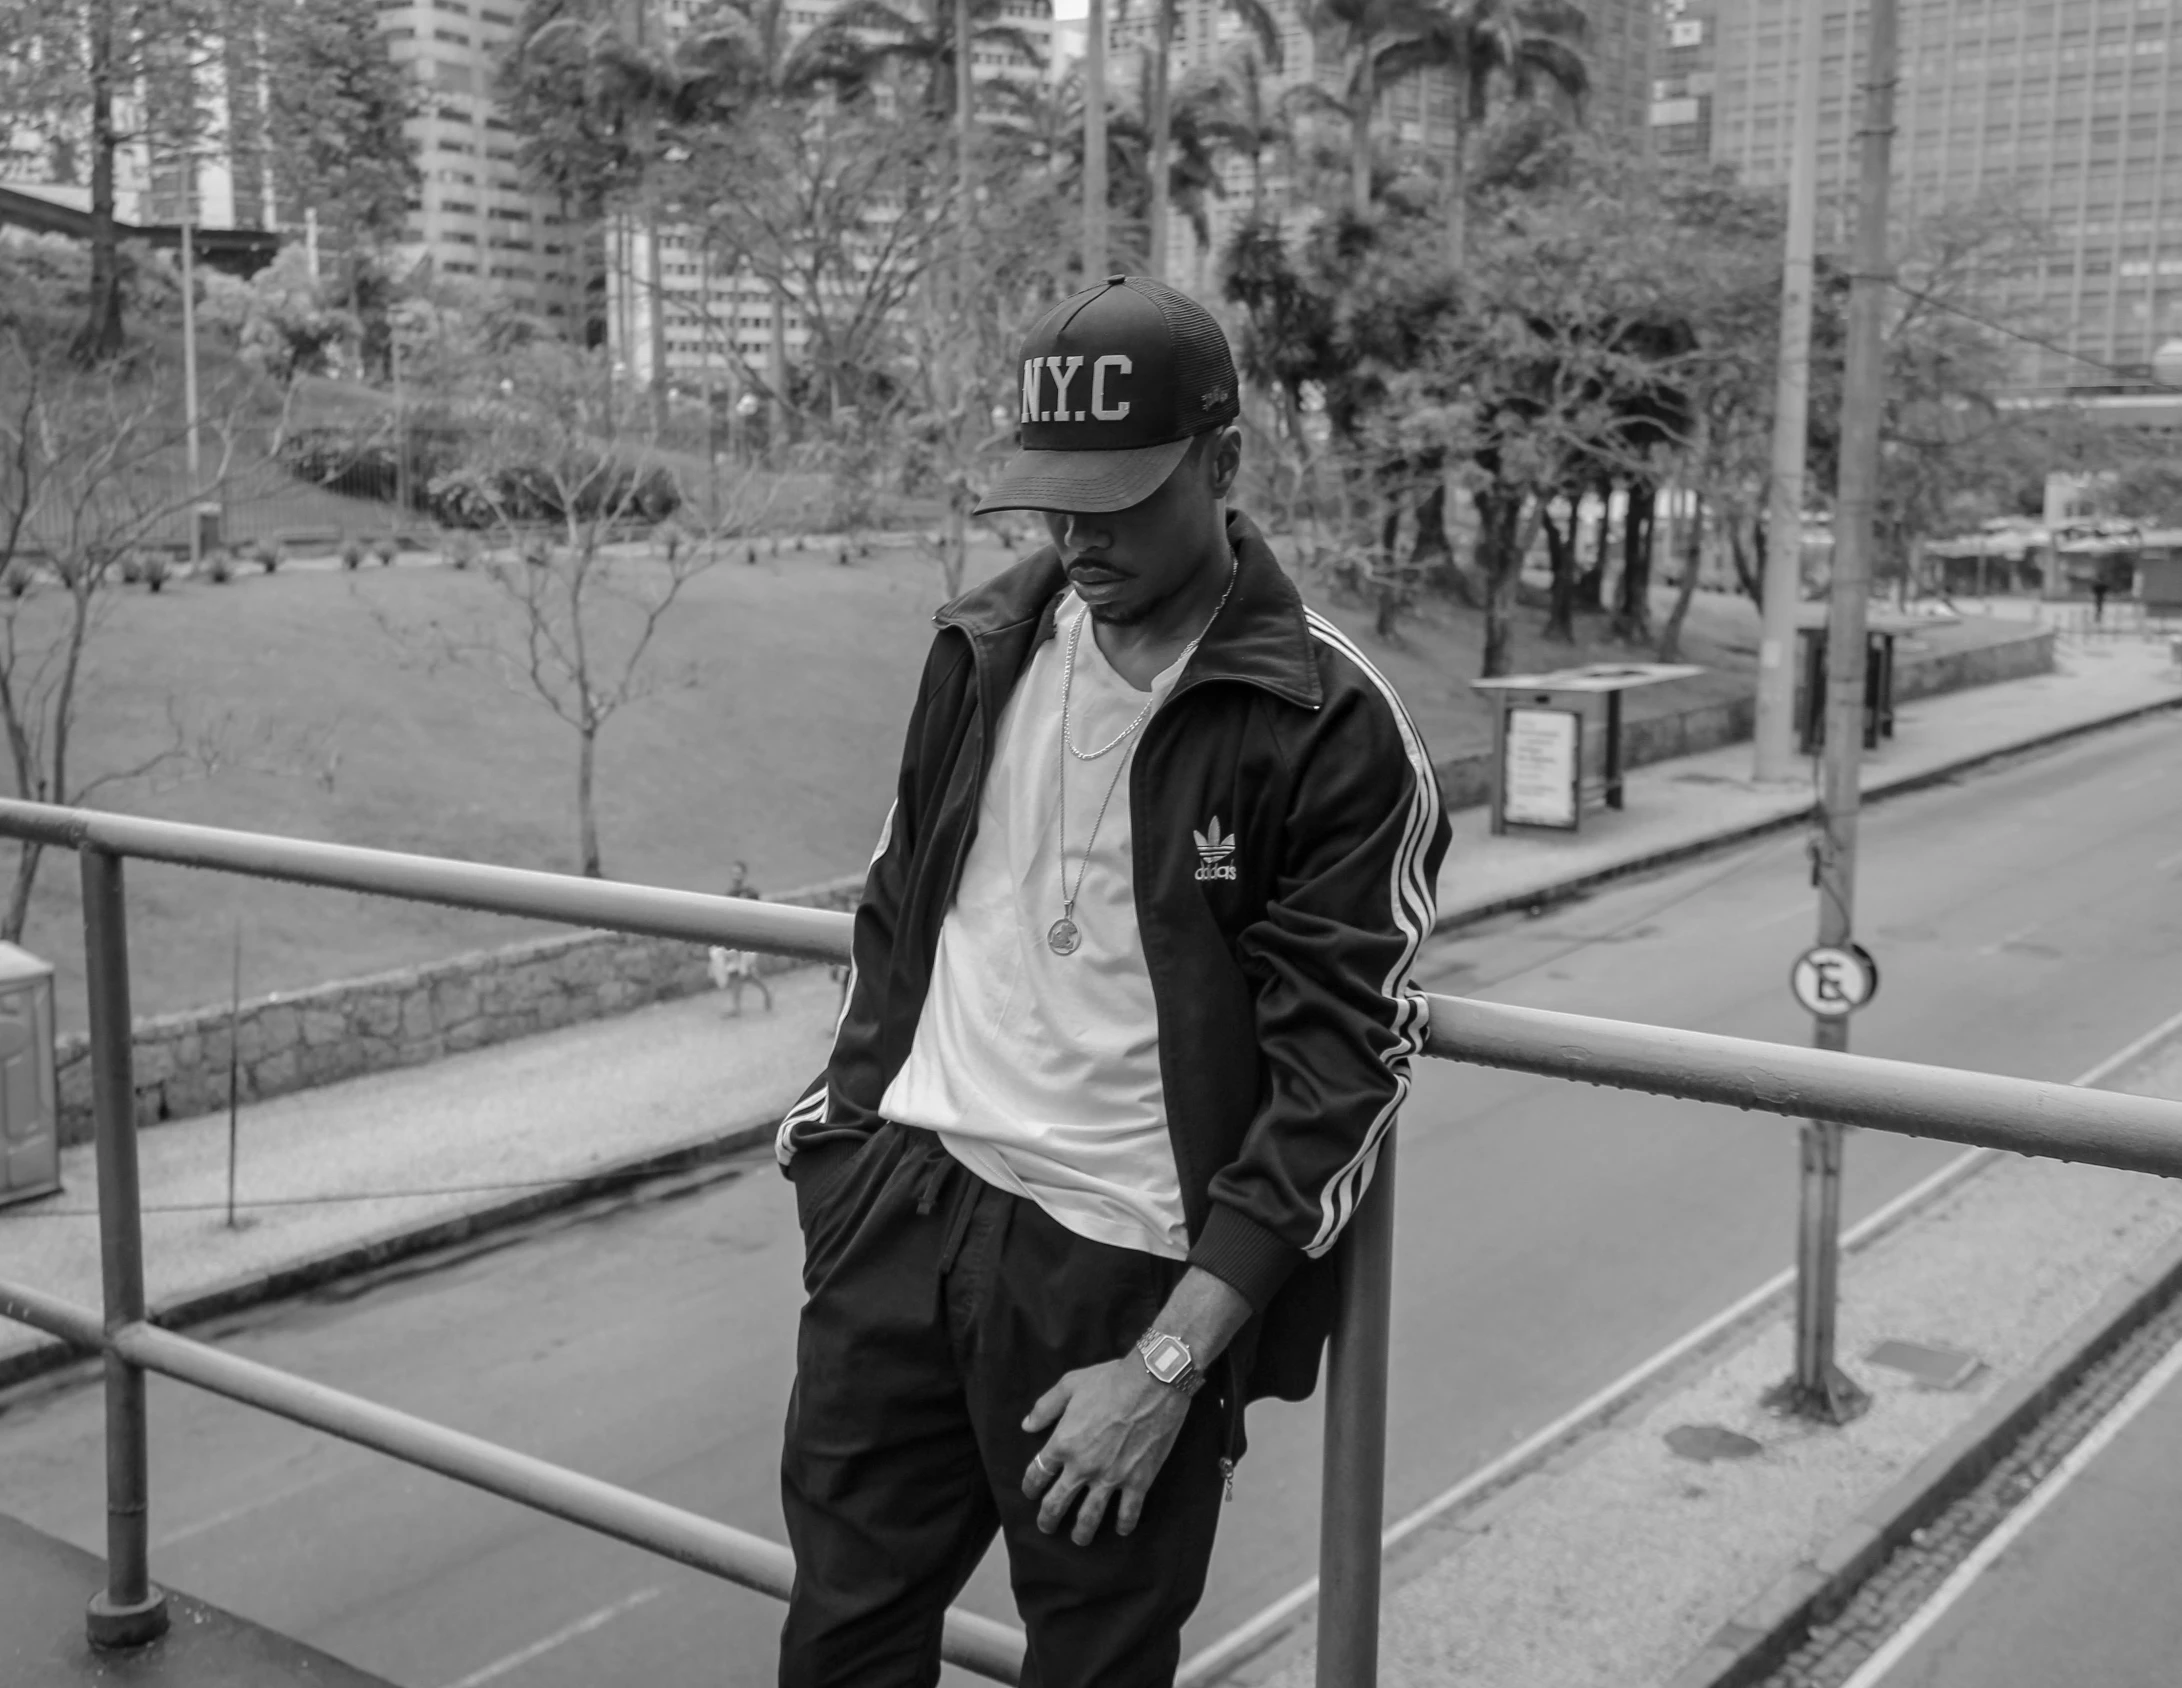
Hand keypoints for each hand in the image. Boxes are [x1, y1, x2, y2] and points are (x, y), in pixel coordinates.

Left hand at [1020, 1355, 1190, 1545]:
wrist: (1152, 1383)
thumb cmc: (1110, 1380)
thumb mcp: (1070, 1384)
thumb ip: (1045, 1407)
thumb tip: (1027, 1426)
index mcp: (1062, 1443)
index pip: (1038, 1474)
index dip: (1031, 1486)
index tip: (1031, 1492)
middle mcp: (1082, 1467)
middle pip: (1057, 1503)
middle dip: (1048, 1519)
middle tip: (1046, 1528)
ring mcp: (1110, 1478)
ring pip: (1090, 1517)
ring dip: (1081, 1532)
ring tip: (1078, 1539)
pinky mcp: (1138, 1481)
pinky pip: (1128, 1512)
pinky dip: (1124, 1524)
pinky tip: (1121, 1530)